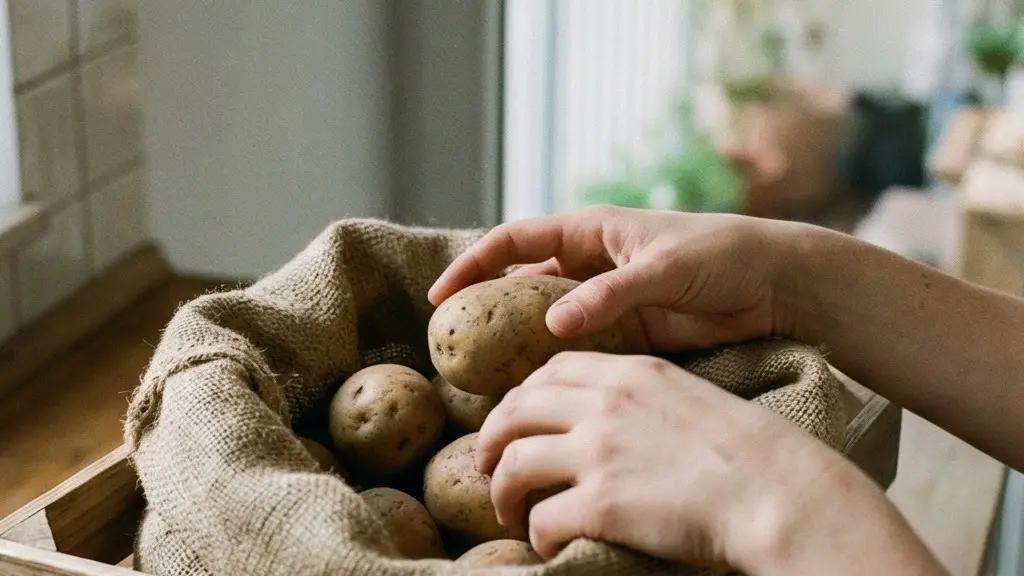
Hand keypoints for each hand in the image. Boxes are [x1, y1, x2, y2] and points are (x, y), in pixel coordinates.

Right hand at [428, 206, 805, 352]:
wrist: (775, 283)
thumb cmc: (722, 255)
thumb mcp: (664, 267)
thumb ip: (611, 293)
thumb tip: (555, 324)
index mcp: (591, 231)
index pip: (515, 241)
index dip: (473, 264)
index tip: (441, 297)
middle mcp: (590, 264)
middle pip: (522, 284)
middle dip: (488, 310)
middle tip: (455, 349)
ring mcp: (606, 301)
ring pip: (547, 321)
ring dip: (520, 344)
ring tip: (488, 380)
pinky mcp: (628, 332)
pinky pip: (581, 348)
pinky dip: (559, 366)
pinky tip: (541, 391)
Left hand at [476, 352, 947, 574]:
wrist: (780, 493)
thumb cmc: (750, 453)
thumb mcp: (690, 398)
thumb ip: (643, 400)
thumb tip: (607, 424)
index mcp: (630, 373)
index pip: (551, 371)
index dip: (522, 397)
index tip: (517, 421)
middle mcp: (605, 404)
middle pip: (515, 411)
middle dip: (491, 439)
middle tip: (487, 465)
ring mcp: (599, 451)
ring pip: (513, 463)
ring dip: (501, 491)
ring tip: (507, 511)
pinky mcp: (600, 503)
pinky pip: (542, 518)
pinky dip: (536, 533)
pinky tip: (547, 541)